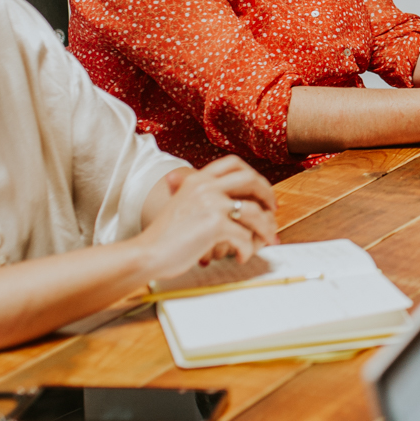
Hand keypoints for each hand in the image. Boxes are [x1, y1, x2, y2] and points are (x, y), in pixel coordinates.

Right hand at [139, 156, 278, 277]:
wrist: (146, 253)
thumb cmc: (163, 237)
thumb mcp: (180, 205)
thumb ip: (200, 198)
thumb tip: (230, 203)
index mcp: (197, 180)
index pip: (233, 163)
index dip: (253, 175)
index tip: (260, 191)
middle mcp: (206, 187)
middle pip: (251, 180)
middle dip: (268, 196)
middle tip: (272, 212)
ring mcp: (212, 204)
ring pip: (255, 211)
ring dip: (265, 228)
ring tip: (265, 241)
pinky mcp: (215, 225)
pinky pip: (245, 236)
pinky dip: (247, 249)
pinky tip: (241, 256)